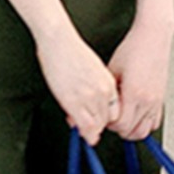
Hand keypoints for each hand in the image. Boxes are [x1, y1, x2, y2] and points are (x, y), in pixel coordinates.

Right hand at [34, 22, 120, 146]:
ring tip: (80, 128)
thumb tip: (88, 103)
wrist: (59, 41)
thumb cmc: (70, 50)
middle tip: (86, 127)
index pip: (115, 110)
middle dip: (97, 126)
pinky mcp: (75, 101)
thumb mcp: (91, 69)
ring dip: (89, 130)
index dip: (105, 118)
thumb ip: (94, 87)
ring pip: (97, 125)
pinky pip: (85, 126)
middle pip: (107, 120)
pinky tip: (78, 131)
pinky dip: (84, 133)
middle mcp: (104, 91)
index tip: (97, 120)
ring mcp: (90, 97)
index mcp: (109, 82)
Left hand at [104, 16, 173, 139]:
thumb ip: (105, 92)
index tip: (103, 117)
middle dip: (118, 129)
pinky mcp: (161, 99)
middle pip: (132, 131)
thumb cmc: (133, 49)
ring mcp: (156, 101)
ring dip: (132, 131)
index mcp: (134, 93)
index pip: (120, 124)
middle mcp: (147, 100)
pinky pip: (155, 123)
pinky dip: (145, 125)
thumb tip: (96, 106)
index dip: (109, 125)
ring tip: (123, 122)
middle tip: (111, 119)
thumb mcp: (112, 70)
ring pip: (145, 131)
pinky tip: (136, 118)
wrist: (153, 37)